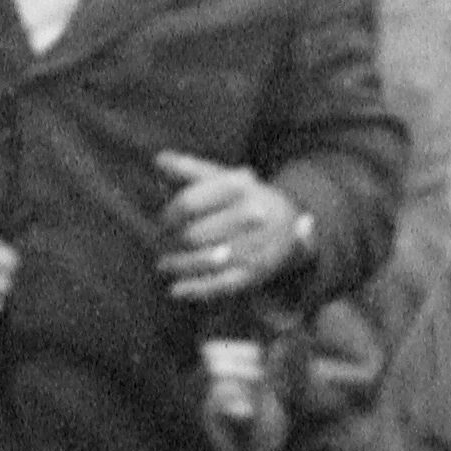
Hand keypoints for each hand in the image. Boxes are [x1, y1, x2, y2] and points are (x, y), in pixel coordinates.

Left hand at [148, 155, 315, 304]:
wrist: (292, 221)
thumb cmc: (245, 197)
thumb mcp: (224, 176)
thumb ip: (190, 168)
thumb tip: (158, 159)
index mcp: (238, 187)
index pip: (190, 203)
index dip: (169, 215)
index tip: (161, 222)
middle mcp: (251, 215)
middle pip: (196, 234)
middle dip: (171, 242)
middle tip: (158, 246)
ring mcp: (255, 246)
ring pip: (206, 260)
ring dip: (179, 265)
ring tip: (162, 265)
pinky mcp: (256, 272)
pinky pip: (221, 284)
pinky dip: (196, 288)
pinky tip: (175, 290)